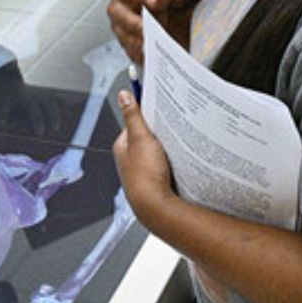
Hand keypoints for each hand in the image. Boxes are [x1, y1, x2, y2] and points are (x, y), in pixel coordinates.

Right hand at [108, 0, 194, 62]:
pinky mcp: (127, 46)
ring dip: (136, 39)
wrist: (166, 20)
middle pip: (117, 13)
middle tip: (146, 26)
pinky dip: (140, 54)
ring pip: (123, 35)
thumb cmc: (161, 0)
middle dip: (132, 20)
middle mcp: (119, 8)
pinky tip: (149, 54)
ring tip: (149, 42)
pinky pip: (130, 52)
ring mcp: (121, 28)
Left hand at [112, 89, 174, 223]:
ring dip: (166, 145)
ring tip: (176, 143)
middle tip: (171, 125)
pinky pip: (165, 163)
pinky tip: (178, 160)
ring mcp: (143, 169)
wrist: (155, 207)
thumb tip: (123, 96)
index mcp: (122, 146)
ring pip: (157, 150)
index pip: (134, 121)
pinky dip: (172, 159)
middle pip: (146, 135)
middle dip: (159, 130)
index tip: (159, 106)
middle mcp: (130, 158)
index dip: (147, 113)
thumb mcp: (139, 138)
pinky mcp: (155, 179)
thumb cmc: (144, 176)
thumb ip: (132, 116)